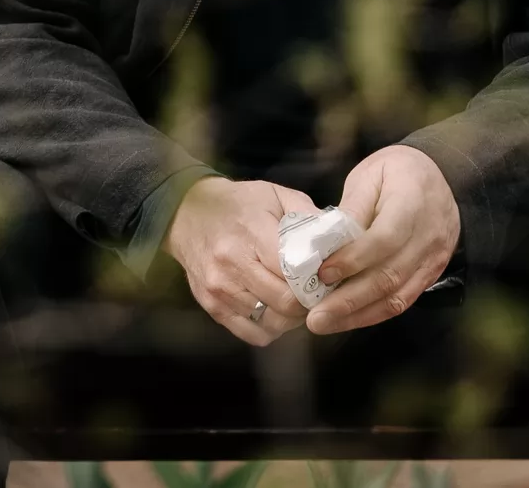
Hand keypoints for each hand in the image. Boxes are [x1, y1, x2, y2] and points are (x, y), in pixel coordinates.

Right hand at [164, 176, 318, 345]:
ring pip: (272, 323)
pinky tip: (274, 310)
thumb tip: (342, 239)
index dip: (318, 280)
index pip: (295, 272)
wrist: (186, 213)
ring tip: (294, 300)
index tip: (327, 277)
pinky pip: (252, 334)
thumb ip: (308, 216)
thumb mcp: (275, 195)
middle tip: (315, 292)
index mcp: (252, 233)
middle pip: (286, 303)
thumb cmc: (238, 203)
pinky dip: (270, 327)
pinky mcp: (212, 306)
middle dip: (308, 302)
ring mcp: (220, 289)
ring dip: (291, 317)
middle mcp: (232, 264)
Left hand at [306, 145, 459, 334]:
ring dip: (358, 314)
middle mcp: (428, 236)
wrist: (440, 175)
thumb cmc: (397, 172)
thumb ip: (353, 206)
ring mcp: (433, 258)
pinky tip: (347, 319)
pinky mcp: (431, 273)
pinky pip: (404, 300)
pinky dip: (374, 313)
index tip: (322, 273)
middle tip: (315, 316)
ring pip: (397, 296)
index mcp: (412, 201)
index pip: (384, 238)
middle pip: (390, 275)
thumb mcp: (371, 174)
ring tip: (324, 323)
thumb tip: (326, 239)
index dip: (353, 259)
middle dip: (349, 300)